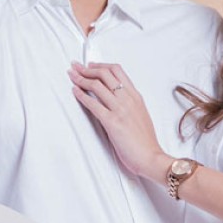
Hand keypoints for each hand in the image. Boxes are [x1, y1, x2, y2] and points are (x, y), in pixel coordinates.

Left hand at [68, 61, 167, 180]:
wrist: (151, 157)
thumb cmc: (146, 141)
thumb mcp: (140, 115)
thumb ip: (129, 105)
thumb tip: (116, 99)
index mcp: (136, 97)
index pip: (117, 71)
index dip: (101, 65)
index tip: (91, 65)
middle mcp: (128, 99)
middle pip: (105, 74)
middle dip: (87, 69)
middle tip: (76, 67)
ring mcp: (120, 110)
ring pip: (97, 86)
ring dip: (81, 79)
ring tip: (72, 76)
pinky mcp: (112, 122)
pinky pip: (93, 104)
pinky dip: (81, 96)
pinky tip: (75, 92)